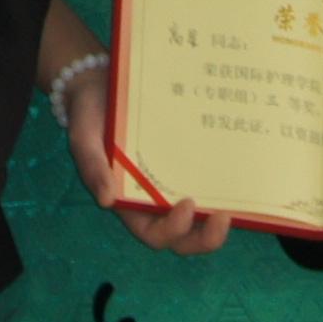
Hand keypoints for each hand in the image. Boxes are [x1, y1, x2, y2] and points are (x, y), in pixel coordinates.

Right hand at [64, 54, 234, 257]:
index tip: (186, 204)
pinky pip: (208, 187)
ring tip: (238, 205)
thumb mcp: (84, 138)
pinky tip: (238, 174)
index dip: (172, 230)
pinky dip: (224, 190)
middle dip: (206, 238)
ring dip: (219, 222)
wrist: (101, 83)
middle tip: (224, 218)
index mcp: (129, 203)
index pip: (153, 234)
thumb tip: (106, 200)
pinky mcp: (188, 164)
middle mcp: (154, 202)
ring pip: (201, 220)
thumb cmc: (90, 115)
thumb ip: (92, 167)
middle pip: (183, 238)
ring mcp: (173, 185)